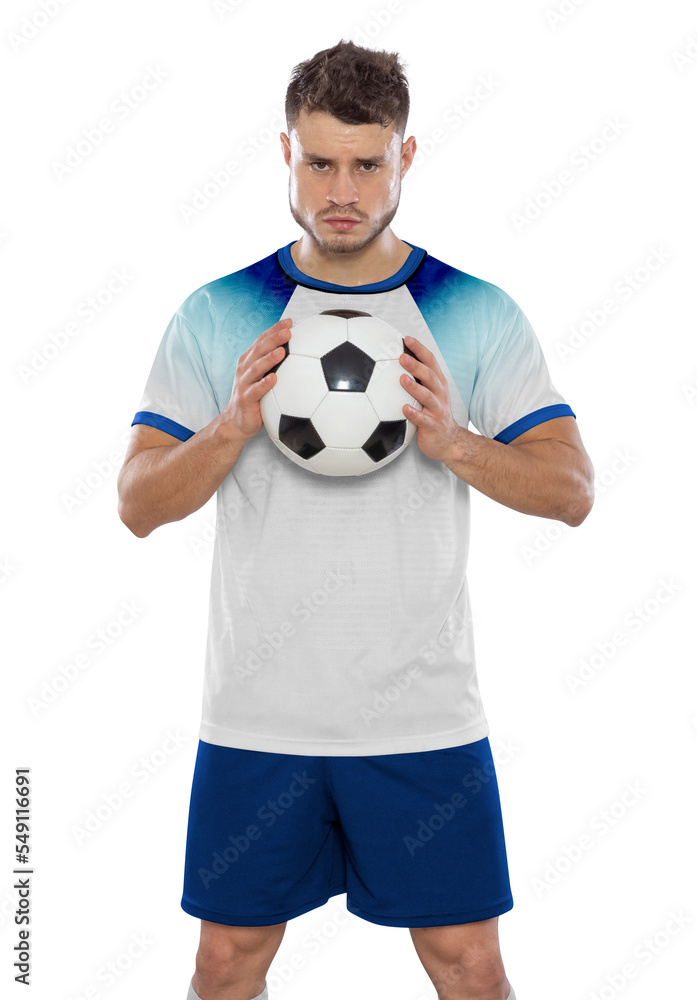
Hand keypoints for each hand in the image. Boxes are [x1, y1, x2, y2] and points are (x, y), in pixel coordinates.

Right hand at [222, 317, 291, 440]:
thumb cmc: (255, 398)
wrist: (237, 422)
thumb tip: (302, 355)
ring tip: (282, 351)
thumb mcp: (263, 378)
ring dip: (269, 359)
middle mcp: (245, 369)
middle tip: (288, 331)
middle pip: (259, 349)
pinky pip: (255, 391)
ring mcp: (244, 383)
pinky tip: (274, 379)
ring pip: (256, 368)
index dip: (274, 330)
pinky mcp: (245, 399)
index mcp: (250, 361)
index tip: (290, 321)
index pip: (262, 340)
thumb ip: (276, 366)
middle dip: (273, 338)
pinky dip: (264, 384)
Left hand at [399, 336, 462, 462]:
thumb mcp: (428, 393)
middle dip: (417, 366)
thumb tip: (396, 360)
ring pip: (427, 396)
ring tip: (402, 379)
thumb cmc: (433, 413)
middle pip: (430, 376)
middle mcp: (439, 394)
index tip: (406, 339)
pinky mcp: (432, 425)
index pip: (430, 362)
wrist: (448, 440)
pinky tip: (404, 409)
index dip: (419, 350)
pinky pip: (422, 420)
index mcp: (438, 383)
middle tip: (402, 357)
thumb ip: (417, 378)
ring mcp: (437, 410)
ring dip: (415, 387)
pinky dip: (414, 414)